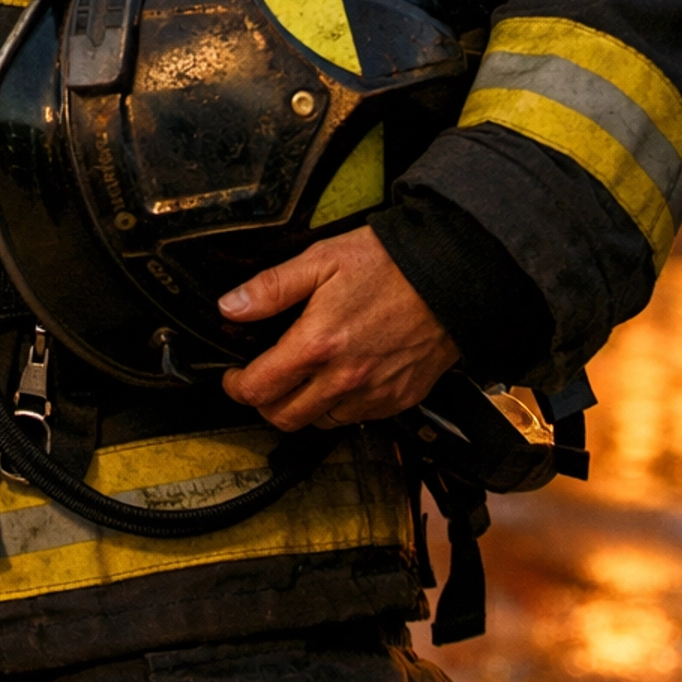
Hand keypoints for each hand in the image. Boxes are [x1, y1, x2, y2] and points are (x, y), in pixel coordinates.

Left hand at [218, 227, 457, 430]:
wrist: (449, 278)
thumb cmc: (389, 264)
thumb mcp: (320, 259)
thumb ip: (271, 287)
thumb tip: (231, 306)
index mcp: (318, 344)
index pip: (259, 389)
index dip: (236, 385)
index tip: (234, 376)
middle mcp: (344, 378)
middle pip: (284, 417)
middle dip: (263, 403)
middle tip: (262, 380)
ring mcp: (373, 394)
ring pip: (319, 422)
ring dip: (301, 407)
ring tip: (300, 379)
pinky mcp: (397, 400)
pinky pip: (357, 418)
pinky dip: (339, 406)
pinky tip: (339, 379)